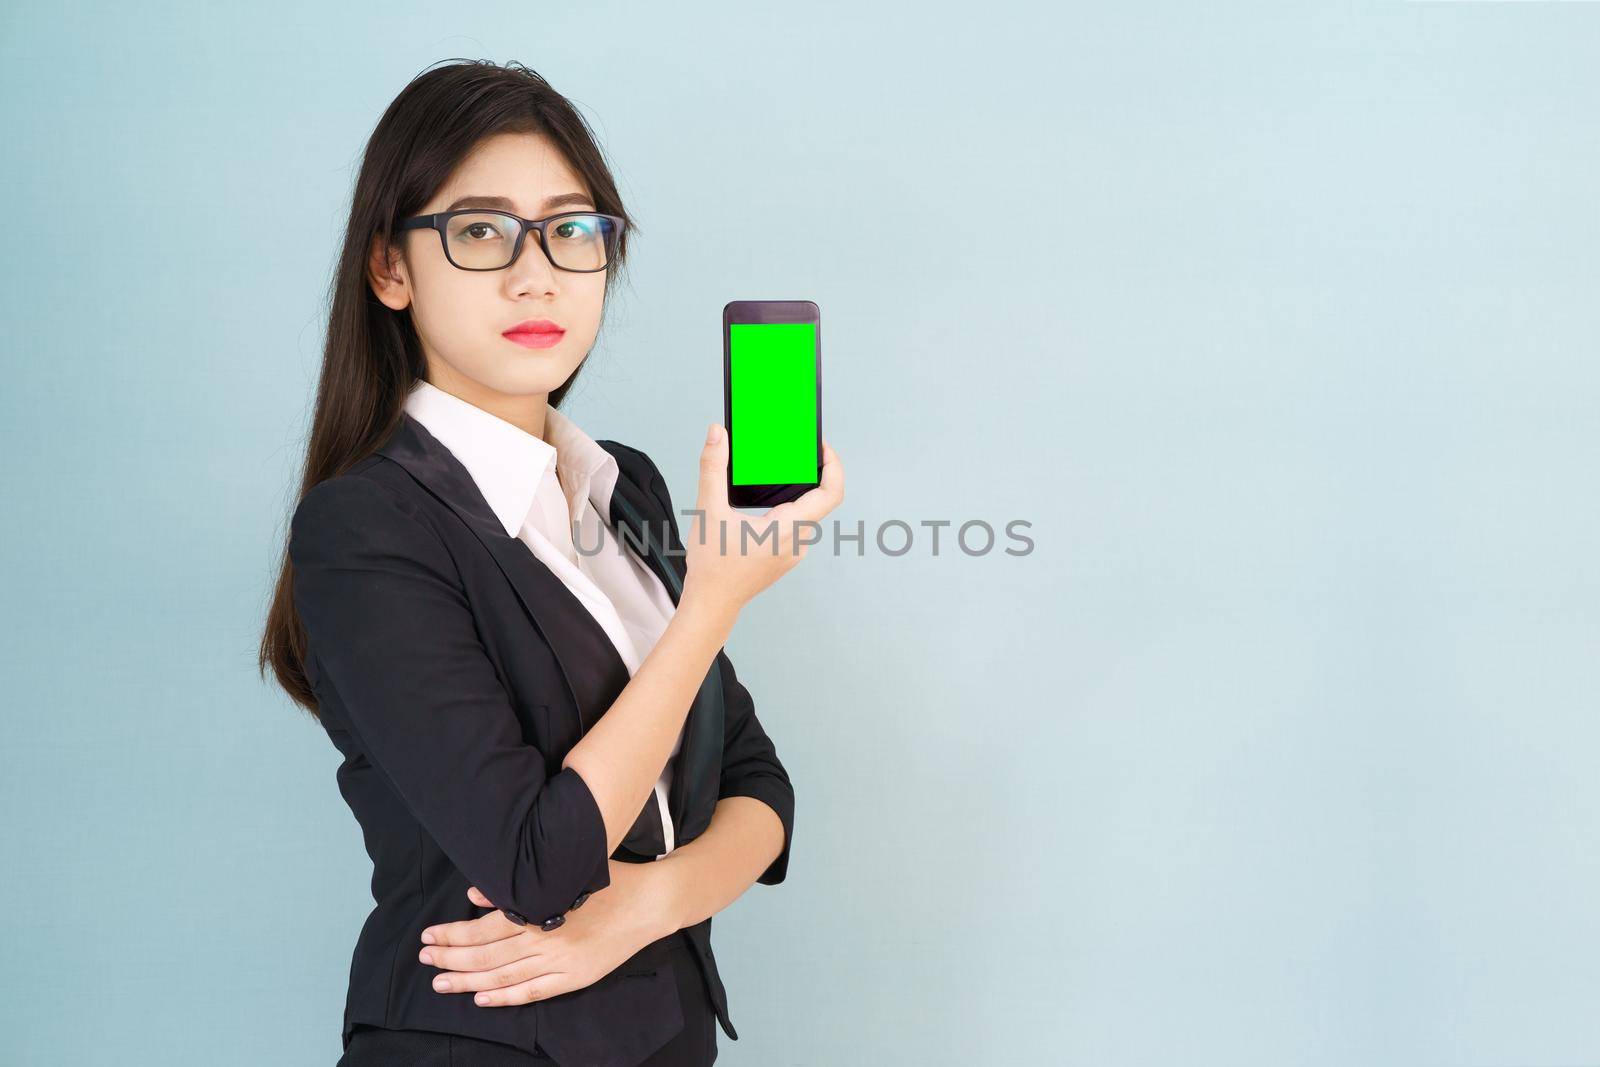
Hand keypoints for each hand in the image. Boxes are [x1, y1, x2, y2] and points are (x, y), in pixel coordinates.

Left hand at [416, 860, 680, 1006]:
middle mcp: (547, 938)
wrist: (651, 903)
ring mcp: (561, 962)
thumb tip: (475, 894)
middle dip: (452, 957)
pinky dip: (505, 997)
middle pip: (488, 953)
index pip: (485, 927)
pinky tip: (481, 998)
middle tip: (424, 959)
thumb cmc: (608, 880)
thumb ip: (519, 885)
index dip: (454, 933)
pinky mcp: (575, 977)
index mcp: (541, 909)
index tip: (429, 934)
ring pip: (504, 975)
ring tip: (440, 983)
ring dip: (468, 980)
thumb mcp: (565, 871)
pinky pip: (533, 992)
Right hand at [681, 424, 844, 613]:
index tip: (822, 447)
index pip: (830, 493)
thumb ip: (712, 468)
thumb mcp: (709, 511)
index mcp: (788, 529)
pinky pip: (797, 526)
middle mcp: (797, 542)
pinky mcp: (784, 556)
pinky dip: (790, 507)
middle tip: (798, 450)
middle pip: (819, 500)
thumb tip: (717, 434)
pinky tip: (769, 500)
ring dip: (799, 490)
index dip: (834, 465)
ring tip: (781, 470)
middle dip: (812, 472)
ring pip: (808, 513)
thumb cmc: (713, 567)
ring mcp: (793, 552)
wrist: (711, 604)